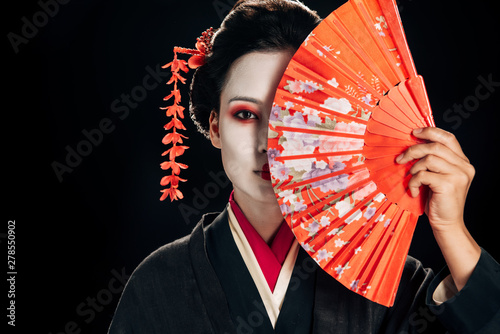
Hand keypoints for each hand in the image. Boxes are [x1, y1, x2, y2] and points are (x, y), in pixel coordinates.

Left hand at [397, 127, 479, 289]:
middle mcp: (464, 166)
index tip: (413, 132)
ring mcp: (458, 175)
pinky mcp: (449, 184)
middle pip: (434, 146)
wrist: (447, 223)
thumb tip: (412, 144)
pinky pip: (423, 174)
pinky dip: (414, 182)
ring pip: (428, 159)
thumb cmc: (438, 200)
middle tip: (400, 159)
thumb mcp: (437, 176)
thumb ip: (433, 161)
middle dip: (413, 150)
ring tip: (411, 180)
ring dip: (413, 169)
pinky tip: (414, 191)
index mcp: (462, 161)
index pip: (448, 137)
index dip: (430, 131)